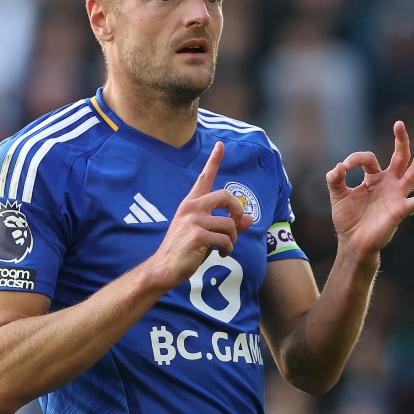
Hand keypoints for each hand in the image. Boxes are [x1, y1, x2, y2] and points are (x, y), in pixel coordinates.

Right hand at [149, 142, 253, 289]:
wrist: (164, 268)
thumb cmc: (185, 250)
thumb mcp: (206, 233)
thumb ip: (228, 224)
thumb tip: (249, 218)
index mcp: (191, 203)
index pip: (204, 178)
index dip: (214, 160)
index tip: (221, 145)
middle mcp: (192, 207)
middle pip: (226, 195)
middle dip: (237, 209)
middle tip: (237, 223)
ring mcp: (194, 220)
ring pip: (230, 223)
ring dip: (233, 238)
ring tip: (224, 247)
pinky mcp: (198, 235)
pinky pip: (226, 239)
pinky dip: (228, 248)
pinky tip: (220, 254)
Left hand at [326, 121, 413, 260]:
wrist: (353, 244)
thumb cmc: (348, 220)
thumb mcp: (338, 196)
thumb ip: (335, 180)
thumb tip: (338, 167)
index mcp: (374, 178)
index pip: (369, 159)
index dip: (356, 159)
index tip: (343, 168)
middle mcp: (389, 183)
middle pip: (400, 157)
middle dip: (401, 140)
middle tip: (399, 123)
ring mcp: (397, 195)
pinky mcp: (401, 210)